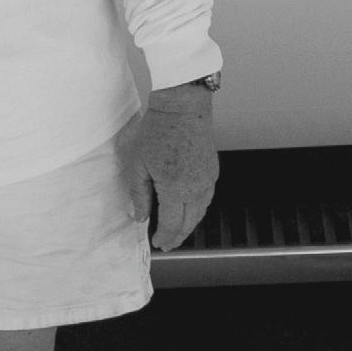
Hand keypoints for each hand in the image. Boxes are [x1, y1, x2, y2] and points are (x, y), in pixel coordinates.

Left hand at [123, 80, 218, 251]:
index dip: (164, 236)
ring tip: (177, 232)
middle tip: (167, 244)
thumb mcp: (138, 164)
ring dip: (188, 225)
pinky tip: (188, 211)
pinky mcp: (213, 170)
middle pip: (188, 222)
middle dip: (177, 236)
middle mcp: (196, 187)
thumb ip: (139, 194)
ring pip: (200, 212)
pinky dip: (197, 210)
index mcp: (175, 188)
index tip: (157, 243)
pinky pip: (206, 198)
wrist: (183, 107)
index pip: (171, 223)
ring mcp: (207, 179)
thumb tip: (140, 216)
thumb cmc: (158, 130)